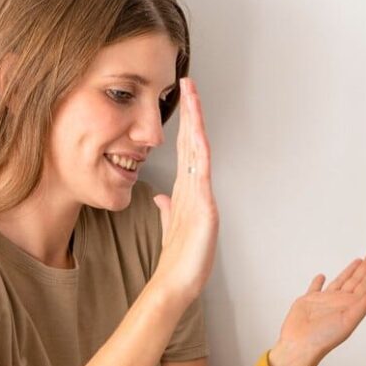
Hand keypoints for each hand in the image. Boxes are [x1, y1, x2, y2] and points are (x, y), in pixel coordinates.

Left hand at [151, 78, 218, 303]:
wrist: (176, 284)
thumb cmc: (180, 260)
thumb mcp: (169, 226)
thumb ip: (167, 208)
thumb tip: (159, 196)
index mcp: (186, 192)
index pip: (186, 150)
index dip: (184, 122)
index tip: (180, 97)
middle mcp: (196, 191)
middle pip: (195, 143)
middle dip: (192, 112)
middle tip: (188, 82)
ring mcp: (203, 199)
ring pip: (200, 153)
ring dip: (197, 124)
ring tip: (193, 98)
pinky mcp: (205, 212)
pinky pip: (203, 177)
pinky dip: (202, 155)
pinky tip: (201, 138)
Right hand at [267, 251, 365, 365]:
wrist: (300, 345)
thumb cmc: (324, 338)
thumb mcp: (348, 321)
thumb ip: (363, 306)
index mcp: (351, 306)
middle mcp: (340, 302)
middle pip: (356, 281)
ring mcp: (324, 301)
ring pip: (340, 281)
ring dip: (349, 271)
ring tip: (358, 260)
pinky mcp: (308, 301)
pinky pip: (315, 288)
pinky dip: (318, 282)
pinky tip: (322, 276)